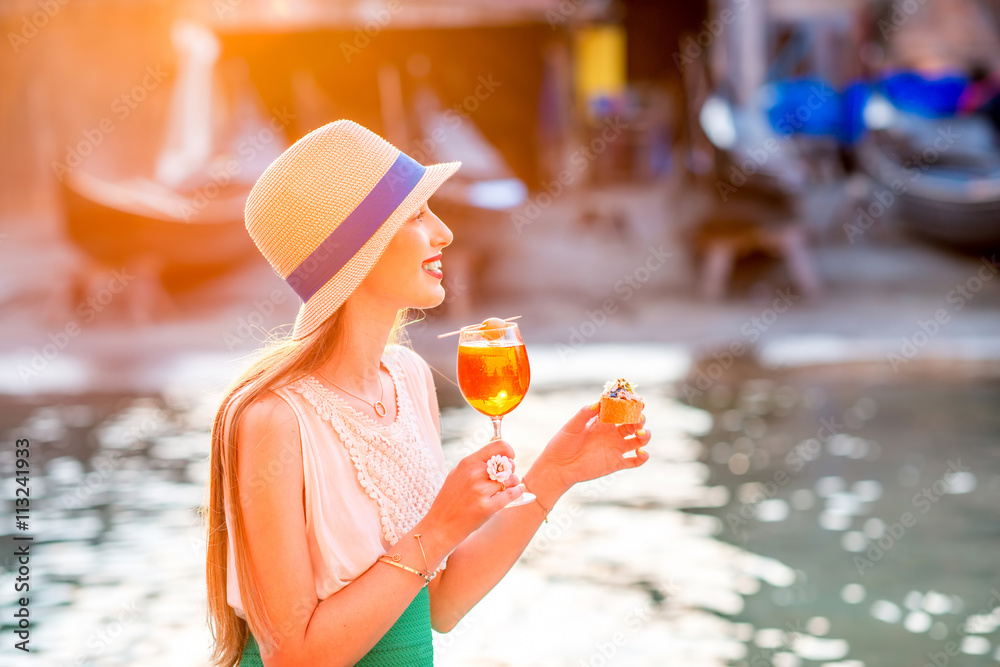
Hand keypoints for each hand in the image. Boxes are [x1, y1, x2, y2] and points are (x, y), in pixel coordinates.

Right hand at [421, 439, 523, 550]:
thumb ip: (476, 463)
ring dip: (513, 483)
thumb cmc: (450, 500)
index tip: (510, 456)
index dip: (508, 450)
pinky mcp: (486, 508)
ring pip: (511, 479)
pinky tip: (517, 491)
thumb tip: (497, 452)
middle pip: (507, 464)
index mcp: (467, 463)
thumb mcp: (457, 474)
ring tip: (506, 487)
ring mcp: (480, 491)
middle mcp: (474, 474)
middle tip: (506, 476)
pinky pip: (511, 494)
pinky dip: (518, 492)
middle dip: (511, 469)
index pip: (497, 446)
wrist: (440, 525)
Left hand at [535, 403, 650, 492]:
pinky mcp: (616, 463)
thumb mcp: (572, 426)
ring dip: (644, 435)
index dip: (631, 404)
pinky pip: (635, 461)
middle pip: (633, 424)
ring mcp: (616, 448)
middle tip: (638, 418)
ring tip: (640, 434)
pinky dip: (642, 457)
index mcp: (603, 421)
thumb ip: (584, 413)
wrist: (558, 467)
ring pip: (638, 440)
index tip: (637, 400)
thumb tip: (598, 402)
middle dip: (639, 419)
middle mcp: (612, 433)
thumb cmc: (562, 443)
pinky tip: (641, 452)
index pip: (621, 410)